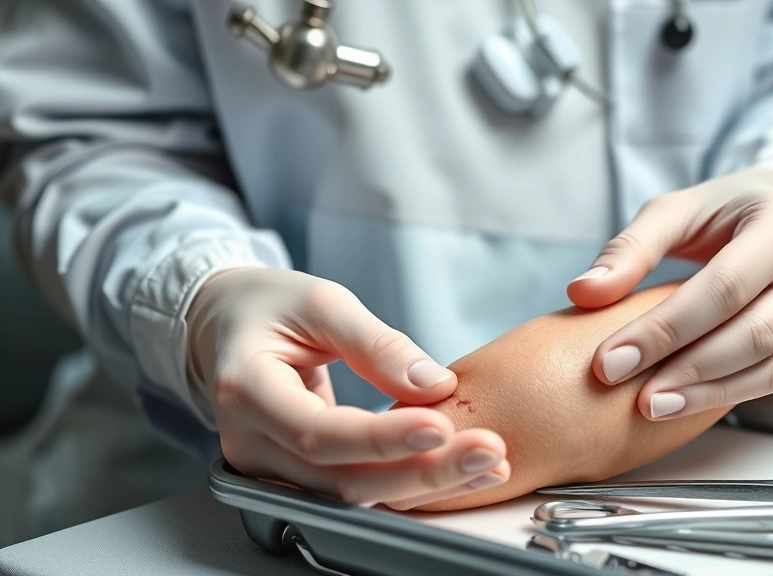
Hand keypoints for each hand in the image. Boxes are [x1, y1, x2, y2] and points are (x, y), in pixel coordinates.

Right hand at [187, 268, 508, 508]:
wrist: (226, 326)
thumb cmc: (266, 306)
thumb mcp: (320, 302)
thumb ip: (374, 343)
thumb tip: (434, 384)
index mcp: (244, 389)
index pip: (317, 432)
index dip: (381, 438)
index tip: (441, 426)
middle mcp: (251, 443)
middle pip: (342, 480)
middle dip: (422, 471)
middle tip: (489, 451)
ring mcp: (270, 467)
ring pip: (354, 496)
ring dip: (427, 484)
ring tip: (489, 464)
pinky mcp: (296, 476)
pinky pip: (357, 489)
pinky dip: (410, 481)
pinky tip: (459, 469)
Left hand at [567, 166, 772, 420]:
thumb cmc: (727, 212)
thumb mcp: (677, 211)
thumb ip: (630, 250)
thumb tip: (583, 293)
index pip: (723, 287)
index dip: (665, 329)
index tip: (610, 360)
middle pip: (752, 331)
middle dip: (685, 367)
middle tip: (628, 389)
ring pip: (771, 365)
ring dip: (707, 392)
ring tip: (651, 406)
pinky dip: (729, 394)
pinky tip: (685, 402)